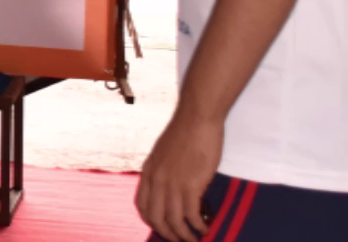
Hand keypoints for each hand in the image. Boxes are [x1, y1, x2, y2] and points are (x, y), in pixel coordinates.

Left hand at [136, 114, 222, 240]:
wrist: (197, 118)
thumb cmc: (185, 132)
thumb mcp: (163, 152)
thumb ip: (162, 170)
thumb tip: (169, 186)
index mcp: (148, 172)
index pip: (141, 206)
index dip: (151, 221)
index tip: (162, 228)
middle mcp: (156, 180)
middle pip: (156, 218)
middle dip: (168, 234)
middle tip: (179, 240)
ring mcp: (172, 184)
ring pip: (174, 221)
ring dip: (185, 235)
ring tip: (195, 239)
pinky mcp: (190, 185)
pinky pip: (191, 215)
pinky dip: (198, 226)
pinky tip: (205, 228)